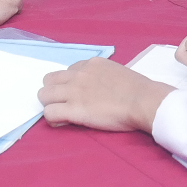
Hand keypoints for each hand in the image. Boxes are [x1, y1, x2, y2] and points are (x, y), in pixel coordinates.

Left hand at [39, 57, 173, 131]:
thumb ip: (102, 76)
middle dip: (53, 92)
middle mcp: (79, 74)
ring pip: (43, 95)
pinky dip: (53, 119)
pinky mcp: (73, 109)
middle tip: (64, 104)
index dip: (69, 84)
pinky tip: (63, 122)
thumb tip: (100, 86)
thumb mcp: (116, 72)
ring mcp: (74, 91)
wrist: (142, 100)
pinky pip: (49, 113)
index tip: (77, 94)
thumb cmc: (138, 89)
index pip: (67, 71)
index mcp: (91, 64)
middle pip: (49, 80)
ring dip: (51, 104)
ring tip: (62, 114)